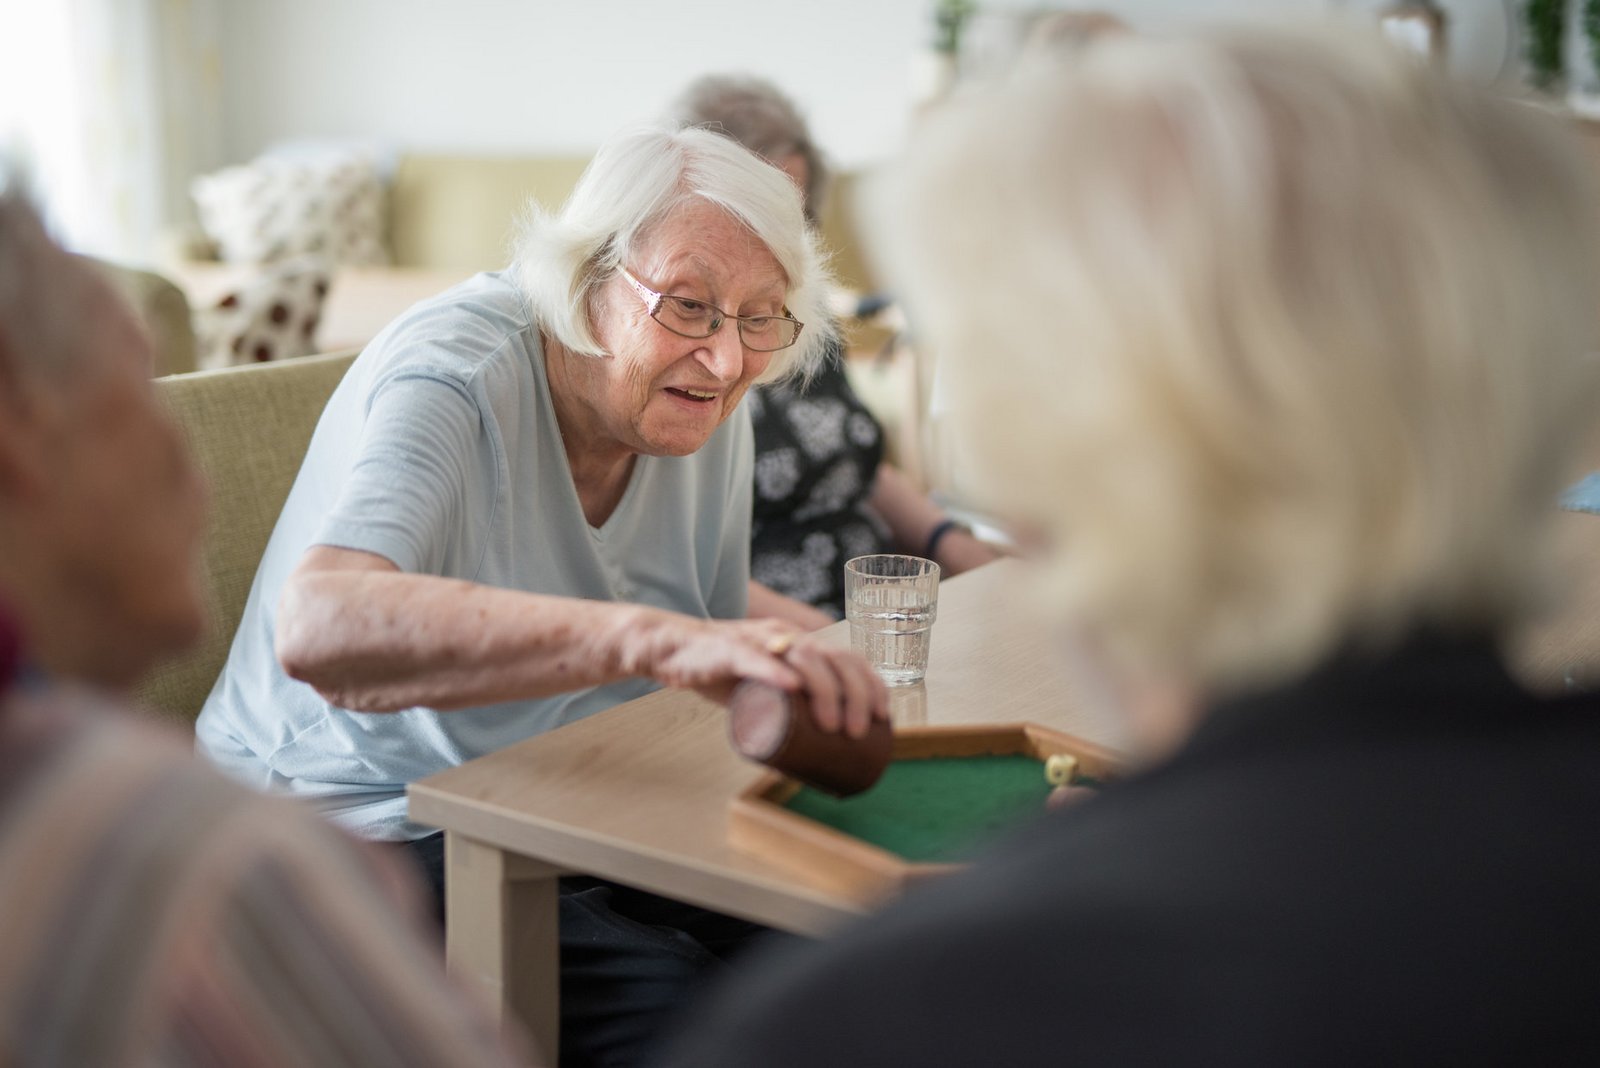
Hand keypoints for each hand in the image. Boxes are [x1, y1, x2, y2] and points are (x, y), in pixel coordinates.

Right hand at [635, 617, 887, 737]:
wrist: (672, 649)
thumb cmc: (723, 670)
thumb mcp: (765, 684)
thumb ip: (789, 703)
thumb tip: (817, 746)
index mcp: (799, 642)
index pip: (848, 656)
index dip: (871, 684)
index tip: (882, 716)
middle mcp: (785, 635)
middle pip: (834, 658)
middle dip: (855, 695)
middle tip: (857, 732)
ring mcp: (758, 641)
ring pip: (804, 657)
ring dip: (825, 691)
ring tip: (833, 725)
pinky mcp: (728, 651)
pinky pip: (755, 659)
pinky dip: (775, 672)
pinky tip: (791, 688)